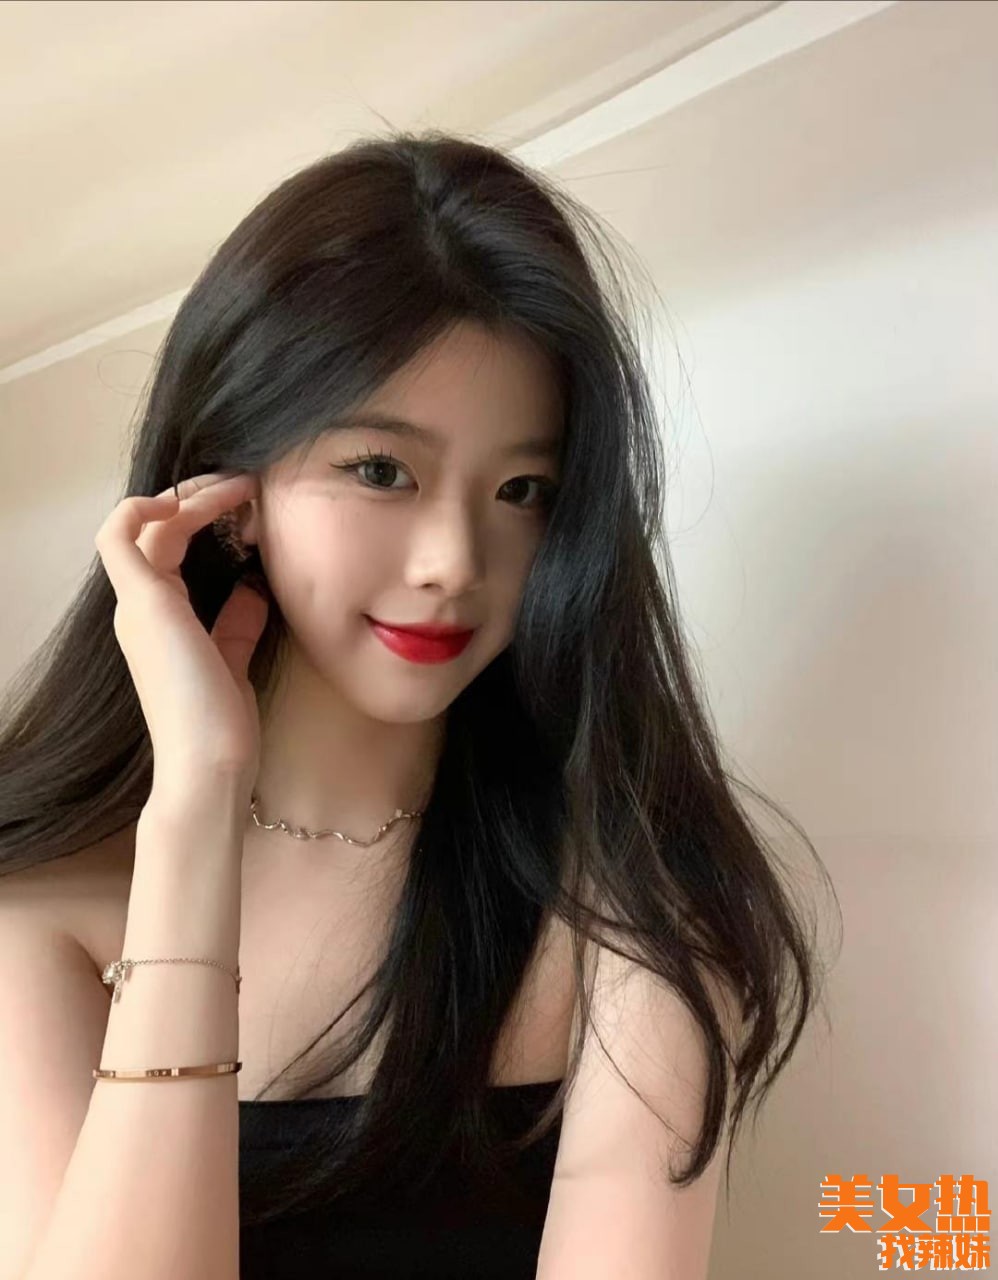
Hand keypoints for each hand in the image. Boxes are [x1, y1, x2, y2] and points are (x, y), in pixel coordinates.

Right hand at [94, 471, 269, 795]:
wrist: (209, 765)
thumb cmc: (221, 725)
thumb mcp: (233, 659)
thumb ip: (237, 624)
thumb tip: (252, 590)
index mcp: (159, 618)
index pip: (168, 545)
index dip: (205, 516)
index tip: (250, 506)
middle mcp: (139, 607)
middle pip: (156, 525)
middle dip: (200, 495)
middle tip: (247, 484)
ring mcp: (136, 604)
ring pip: (145, 522)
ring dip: (192, 494)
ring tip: (239, 485)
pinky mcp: (144, 604)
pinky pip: (120, 535)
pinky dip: (145, 507)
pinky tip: (189, 500)